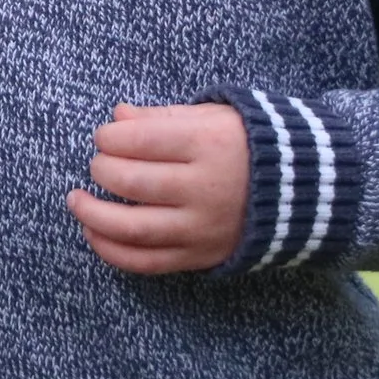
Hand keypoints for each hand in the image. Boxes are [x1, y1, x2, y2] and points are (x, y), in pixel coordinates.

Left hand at [67, 102, 247, 274]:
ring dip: (93, 215)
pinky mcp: (201, 256)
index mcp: (208, 144)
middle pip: (132, 182)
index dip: (110, 137)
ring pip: (133, 228)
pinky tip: (92, 234)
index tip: (105, 136)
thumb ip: (160, 118)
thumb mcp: (210, 116)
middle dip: (102, 169)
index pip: (140, 140)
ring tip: (75, 200)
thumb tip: (117, 116)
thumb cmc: (244, 144)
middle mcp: (205, 188)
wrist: (302, 190)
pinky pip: (148, 262)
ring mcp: (202, 227)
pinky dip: (112, 252)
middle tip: (97, 163)